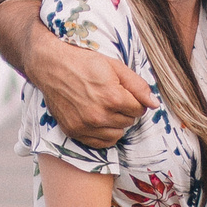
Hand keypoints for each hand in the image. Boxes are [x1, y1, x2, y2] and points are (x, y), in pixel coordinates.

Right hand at [31, 24, 156, 148]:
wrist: (52, 66)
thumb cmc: (84, 63)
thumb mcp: (115, 66)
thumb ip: (138, 86)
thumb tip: (154, 103)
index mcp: (113, 97)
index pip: (140, 109)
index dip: (135, 100)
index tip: (126, 93)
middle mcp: (99, 115)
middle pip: (129, 122)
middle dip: (126, 110)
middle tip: (113, 97)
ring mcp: (85, 125)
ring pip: (117, 134)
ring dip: (116, 123)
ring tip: (106, 108)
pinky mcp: (74, 131)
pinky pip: (100, 143)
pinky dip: (104, 134)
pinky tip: (99, 120)